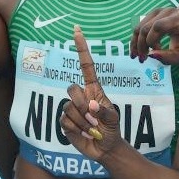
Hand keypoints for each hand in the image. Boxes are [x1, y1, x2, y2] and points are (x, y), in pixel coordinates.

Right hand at [59, 25, 121, 160]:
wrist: (105, 148)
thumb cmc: (111, 129)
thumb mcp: (114, 118)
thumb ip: (104, 111)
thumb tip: (90, 105)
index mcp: (94, 89)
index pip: (86, 66)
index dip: (81, 48)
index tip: (76, 30)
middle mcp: (81, 96)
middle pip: (71, 89)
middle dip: (82, 105)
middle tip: (94, 120)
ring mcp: (71, 108)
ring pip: (69, 108)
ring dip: (83, 122)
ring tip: (92, 130)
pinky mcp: (65, 121)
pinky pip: (65, 120)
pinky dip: (76, 129)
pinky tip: (84, 134)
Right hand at [129, 5, 178, 64]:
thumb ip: (171, 58)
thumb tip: (151, 55)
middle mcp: (173, 14)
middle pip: (154, 27)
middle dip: (146, 44)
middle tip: (144, 59)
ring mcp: (161, 12)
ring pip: (142, 27)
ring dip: (137, 44)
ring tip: (139, 57)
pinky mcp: (152, 13)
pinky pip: (139, 26)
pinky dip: (135, 40)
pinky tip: (135, 51)